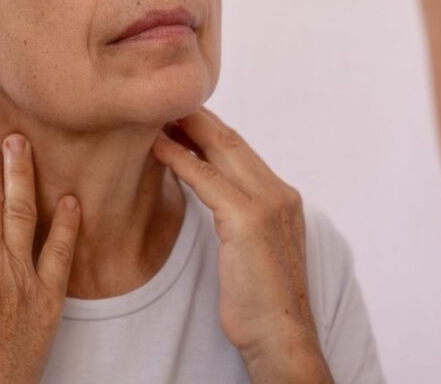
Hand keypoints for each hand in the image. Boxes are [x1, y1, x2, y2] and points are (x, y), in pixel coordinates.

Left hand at [152, 108, 331, 383]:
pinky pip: (206, 179)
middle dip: (197, 118)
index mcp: (283, 198)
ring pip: (221, 150)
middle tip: (163, 103)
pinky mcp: (248, 220)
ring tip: (157, 114)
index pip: (243, 151)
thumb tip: (217, 202)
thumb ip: (242, 220)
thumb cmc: (262, 303)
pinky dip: (181, 159)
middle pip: (233, 140)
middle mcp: (279, 193)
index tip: (182, 118)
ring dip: (186, 128)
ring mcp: (267, 203)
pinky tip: (159, 148)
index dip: (211, 131)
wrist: (282, 336)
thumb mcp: (254, 251)